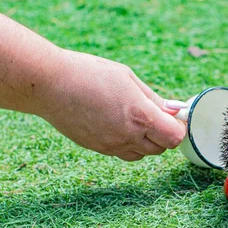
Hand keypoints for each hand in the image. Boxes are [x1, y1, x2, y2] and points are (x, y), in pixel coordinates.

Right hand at [38, 50, 186, 160]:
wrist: (49, 84)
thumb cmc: (90, 73)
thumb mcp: (128, 78)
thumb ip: (153, 98)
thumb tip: (174, 111)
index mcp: (140, 115)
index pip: (174, 137)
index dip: (178, 128)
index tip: (175, 118)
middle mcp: (128, 135)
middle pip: (161, 148)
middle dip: (164, 134)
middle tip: (157, 117)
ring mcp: (111, 145)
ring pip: (142, 154)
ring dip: (147, 141)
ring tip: (136, 120)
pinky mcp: (97, 148)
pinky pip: (123, 153)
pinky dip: (129, 144)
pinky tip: (119, 124)